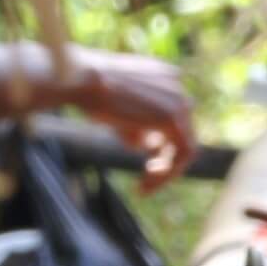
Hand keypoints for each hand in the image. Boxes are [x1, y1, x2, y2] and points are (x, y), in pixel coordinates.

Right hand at [66, 49, 196, 193]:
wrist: (80, 81)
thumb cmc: (88, 94)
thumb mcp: (117, 111)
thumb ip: (137, 126)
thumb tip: (147, 144)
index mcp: (164, 78)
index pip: (174, 119)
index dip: (161, 147)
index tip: (146, 167)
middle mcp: (176, 84)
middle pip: (182, 132)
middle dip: (165, 160)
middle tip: (144, 181)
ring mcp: (178, 99)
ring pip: (186, 146)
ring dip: (167, 172)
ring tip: (143, 187)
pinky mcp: (172, 116)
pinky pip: (184, 153)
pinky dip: (168, 173)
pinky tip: (145, 184)